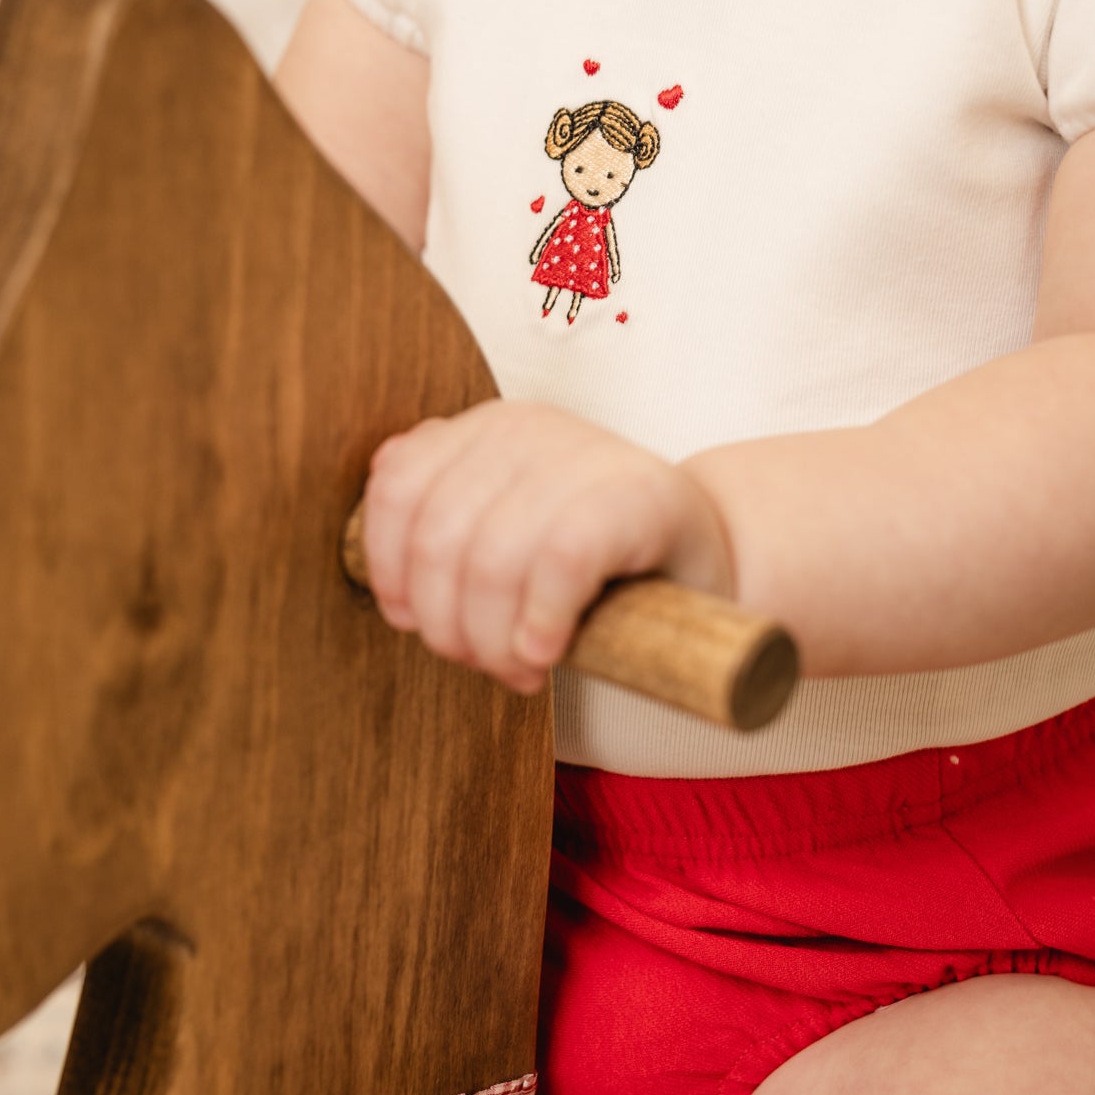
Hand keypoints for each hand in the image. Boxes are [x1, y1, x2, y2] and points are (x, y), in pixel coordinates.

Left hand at [361, 400, 734, 693]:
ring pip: (491, 560)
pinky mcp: (638, 497)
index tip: (411, 621)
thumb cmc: (594, 564)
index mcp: (484, 430)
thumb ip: (447, 537)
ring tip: (520, 666)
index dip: (390, 569)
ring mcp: (585, 454)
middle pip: (439, 539)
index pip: (398, 488)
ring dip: (493, 640)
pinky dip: (541, 621)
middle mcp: (527, 428)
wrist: (705, 559)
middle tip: (484, 661)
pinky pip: (559, 563)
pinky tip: (548, 648)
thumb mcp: (508, 535)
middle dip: (448, 625)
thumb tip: (392, 594)